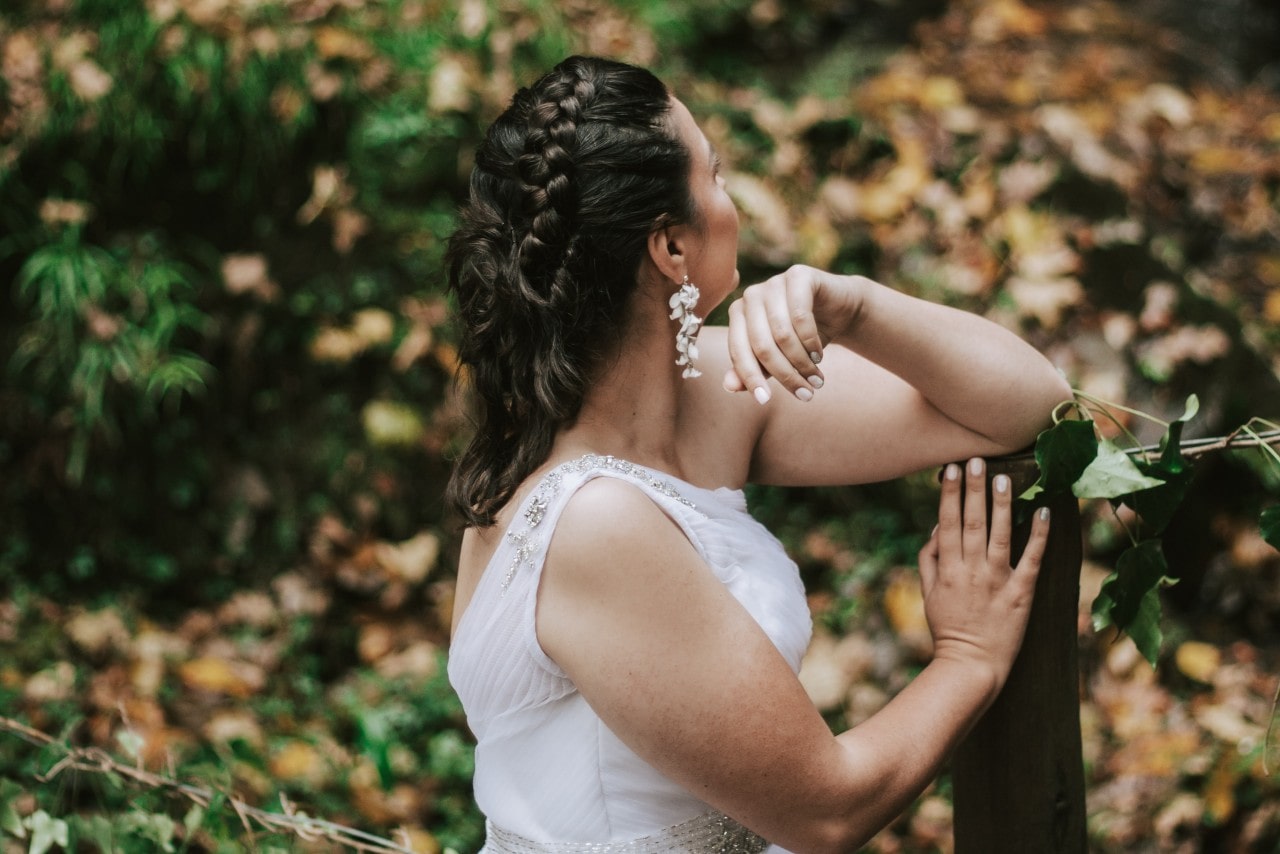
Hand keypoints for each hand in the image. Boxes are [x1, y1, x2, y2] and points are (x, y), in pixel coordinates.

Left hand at [723, 265, 865, 403]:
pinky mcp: (798, 275)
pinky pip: (801, 316)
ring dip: (802, 363)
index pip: (737, 351)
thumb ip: (753, 369)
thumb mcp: (777, 357)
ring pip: (782, 334)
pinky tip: (819, 355)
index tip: (765, 400)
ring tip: (816, 379)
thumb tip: (729, 386)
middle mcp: (751, 296)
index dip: (750, 378)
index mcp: (738, 314)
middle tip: (805, 394)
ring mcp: (774, 282)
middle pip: (761, 345)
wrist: (838, 310)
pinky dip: (811, 342)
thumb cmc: (801, 337)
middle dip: (785, 375)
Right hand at [918, 458, 1048, 693]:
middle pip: (972, 522)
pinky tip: (1042, 511)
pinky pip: (1031, 559)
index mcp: (948, 569)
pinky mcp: (1021, 593)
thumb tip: (937, 527)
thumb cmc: (948, 628)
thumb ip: (930, 559)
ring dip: (1002, 504)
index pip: (948, 523)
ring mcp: (998, 581)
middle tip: (978, 461)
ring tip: (1004, 478)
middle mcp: (972, 570)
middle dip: (974, 489)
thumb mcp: (929, 593)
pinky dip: (1037, 535)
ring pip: (999, 534)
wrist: (971, 665)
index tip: (953, 469)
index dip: (950, 495)